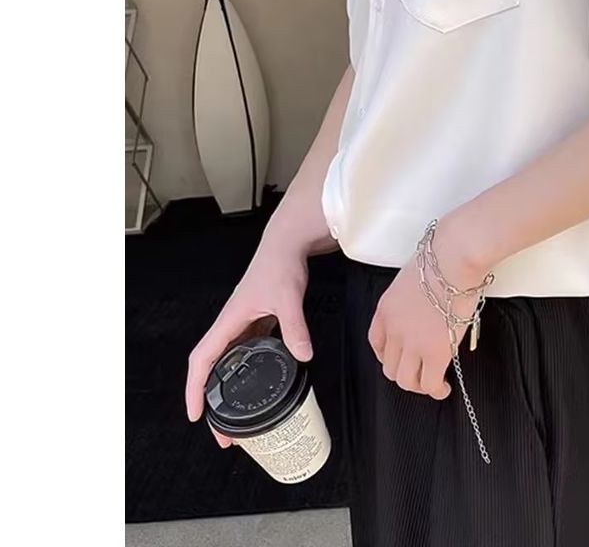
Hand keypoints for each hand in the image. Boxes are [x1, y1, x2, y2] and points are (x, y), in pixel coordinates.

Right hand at [184, 201, 320, 447]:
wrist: (288, 244)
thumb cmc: (281, 265)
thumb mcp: (288, 297)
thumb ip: (294, 326)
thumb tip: (304, 355)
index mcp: (229, 321)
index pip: (202, 360)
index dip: (195, 389)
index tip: (196, 416)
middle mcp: (232, 325)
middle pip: (212, 369)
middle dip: (213, 403)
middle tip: (226, 435)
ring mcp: (244, 324)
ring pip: (230, 363)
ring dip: (231, 391)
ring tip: (240, 421)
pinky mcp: (258, 321)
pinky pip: (247, 353)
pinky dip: (249, 373)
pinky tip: (261, 387)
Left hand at [368, 218, 489, 399]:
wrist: (454, 259)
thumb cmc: (442, 258)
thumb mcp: (415, 279)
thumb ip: (414, 299)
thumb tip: (428, 309)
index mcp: (386, 309)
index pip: (377, 343)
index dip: (388, 356)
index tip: (400, 357)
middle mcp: (394, 329)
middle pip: (389, 366)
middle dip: (405, 373)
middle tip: (421, 372)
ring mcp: (413, 343)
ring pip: (406, 381)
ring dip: (419, 386)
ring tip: (432, 383)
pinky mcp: (435, 353)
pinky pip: (430, 384)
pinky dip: (436, 390)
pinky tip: (444, 388)